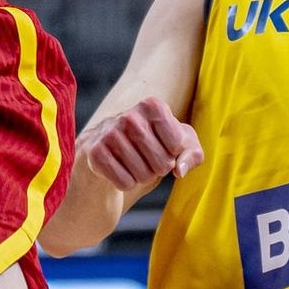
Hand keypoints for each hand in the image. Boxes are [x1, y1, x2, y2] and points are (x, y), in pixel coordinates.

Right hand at [76, 95, 202, 191]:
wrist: (112, 144)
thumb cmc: (155, 141)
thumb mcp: (181, 142)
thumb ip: (193, 154)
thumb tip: (180, 170)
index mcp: (152, 105)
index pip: (177, 145)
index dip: (174, 153)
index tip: (165, 145)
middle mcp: (129, 116)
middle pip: (162, 163)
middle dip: (160, 168)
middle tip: (150, 159)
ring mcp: (109, 134)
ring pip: (143, 175)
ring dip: (144, 177)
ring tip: (135, 163)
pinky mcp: (96, 152)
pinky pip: (124, 183)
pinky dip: (127, 183)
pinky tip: (121, 169)